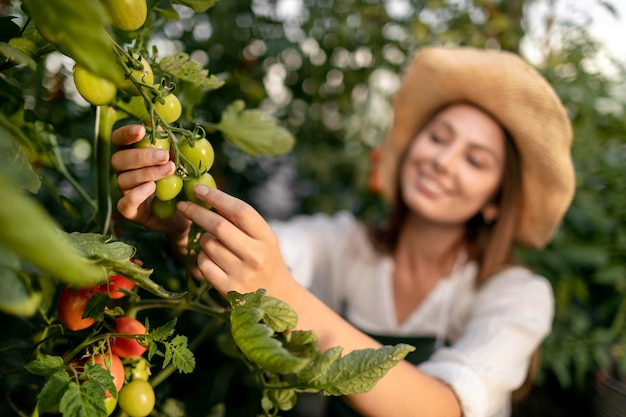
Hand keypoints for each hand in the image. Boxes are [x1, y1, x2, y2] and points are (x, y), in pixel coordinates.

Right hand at [111, 124, 189, 238]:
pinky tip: (152, 187)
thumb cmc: (182, 179)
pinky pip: (124, 203)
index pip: (119, 139)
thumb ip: (171, 144)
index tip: (141, 131)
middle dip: (141, 156)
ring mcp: (125, 192)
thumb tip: (163, 126)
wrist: (187, 212)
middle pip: (119, 160)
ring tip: (170, 170)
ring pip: (123, 180)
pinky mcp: (130, 211)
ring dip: (147, 173)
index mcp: (131, 154)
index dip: (126, 134)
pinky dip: (136, 194)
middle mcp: (124, 172)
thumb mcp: (180, 159)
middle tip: (164, 156)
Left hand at [177, 185, 292, 297]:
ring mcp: (242, 274)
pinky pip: (203, 264)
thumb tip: (207, 197)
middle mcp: (256, 255)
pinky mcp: (228, 289)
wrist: (277, 297)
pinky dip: (202, 257)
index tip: (198, 189)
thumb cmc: (265, 259)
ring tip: (214, 243)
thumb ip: (241, 221)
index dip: (217, 197)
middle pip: (219, 226)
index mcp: (267, 237)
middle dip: (196, 212)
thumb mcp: (263, 238)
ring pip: (208, 245)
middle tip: (183, 205)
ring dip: (203, 239)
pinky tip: (213, 259)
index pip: (241, 211)